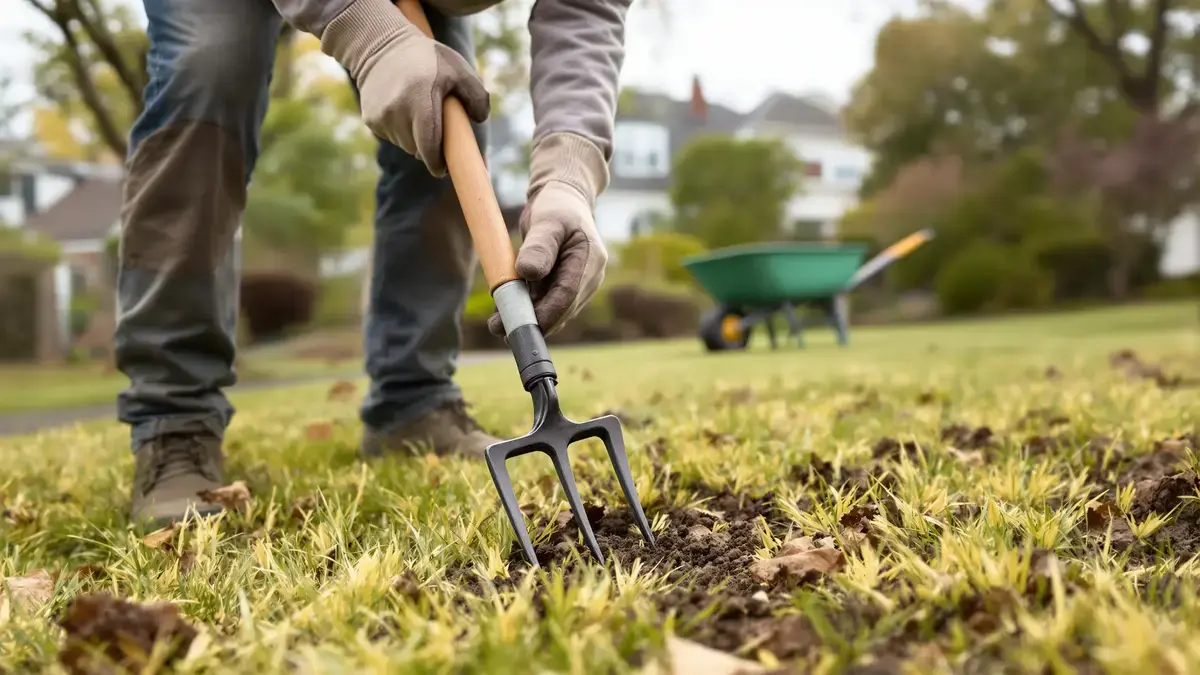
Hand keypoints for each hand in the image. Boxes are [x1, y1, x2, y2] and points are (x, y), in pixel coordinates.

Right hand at [321, 0, 489, 175]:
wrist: (382, 46)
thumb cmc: (428, 59)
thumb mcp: (458, 68)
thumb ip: (477, 94)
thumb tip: (480, 120)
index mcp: (420, 97)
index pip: (428, 144)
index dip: (436, 162)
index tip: (443, 168)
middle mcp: (396, 109)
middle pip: (417, 149)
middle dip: (430, 147)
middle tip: (438, 130)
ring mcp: (380, 115)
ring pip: (404, 144)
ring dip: (415, 139)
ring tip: (420, 114)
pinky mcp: (370, 119)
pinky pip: (391, 137)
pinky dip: (400, 131)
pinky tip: (403, 110)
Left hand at [488, 133, 609, 336]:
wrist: (563, 200)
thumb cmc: (556, 207)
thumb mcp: (547, 220)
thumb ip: (539, 246)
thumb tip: (529, 272)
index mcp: (589, 260)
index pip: (568, 296)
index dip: (546, 315)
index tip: (520, 324)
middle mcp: (588, 277)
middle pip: (562, 309)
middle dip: (533, 321)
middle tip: (499, 328)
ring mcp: (578, 284)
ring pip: (554, 310)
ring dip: (528, 317)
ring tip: (498, 322)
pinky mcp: (565, 286)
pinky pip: (547, 303)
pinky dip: (529, 308)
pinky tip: (507, 310)